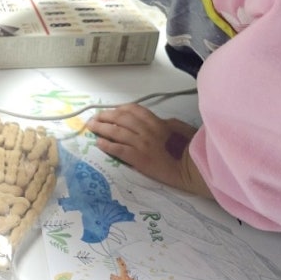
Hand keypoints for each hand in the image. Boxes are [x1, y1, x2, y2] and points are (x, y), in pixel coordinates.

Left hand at [86, 103, 211, 196]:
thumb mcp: (179, 129)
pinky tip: (98, 142)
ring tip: (91, 127)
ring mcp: (141, 143)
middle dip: (105, 116)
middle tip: (94, 118)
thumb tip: (156, 121)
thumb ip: (165, 123)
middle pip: (120, 118)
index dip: (118, 109)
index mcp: (156, 122)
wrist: (189, 170)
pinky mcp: (137, 158)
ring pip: (116, 132)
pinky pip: (118, 149)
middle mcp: (147, 130)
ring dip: (101, 128)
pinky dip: (106, 145)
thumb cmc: (187, 150)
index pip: (133, 109)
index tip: (110, 111)